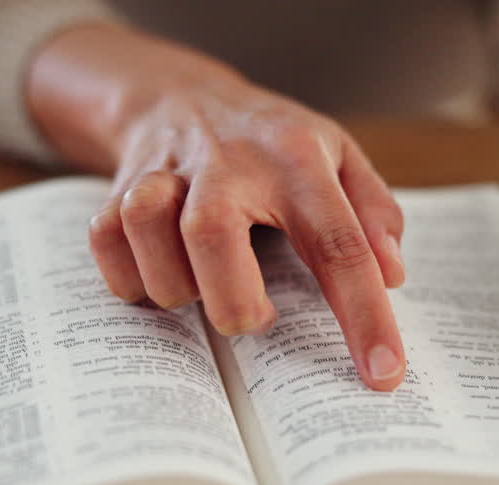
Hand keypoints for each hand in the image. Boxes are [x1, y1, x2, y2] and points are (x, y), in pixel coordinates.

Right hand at [26, 24, 405, 390]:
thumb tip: (391, 275)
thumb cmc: (271, 143)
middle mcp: (226, 161)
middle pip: (211, 235)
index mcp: (296, 158)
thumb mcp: (339, 156)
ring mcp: (165, 172)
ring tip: (205, 287)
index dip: (364, 315)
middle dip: (234, 301)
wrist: (180, 94)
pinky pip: (107, 244)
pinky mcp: (116, 189)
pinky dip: (131, 278)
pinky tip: (162, 275)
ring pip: (149, 233)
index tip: (382, 376)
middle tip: (256, 318)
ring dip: (177, 286)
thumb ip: (374, 212)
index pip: (338, 242)